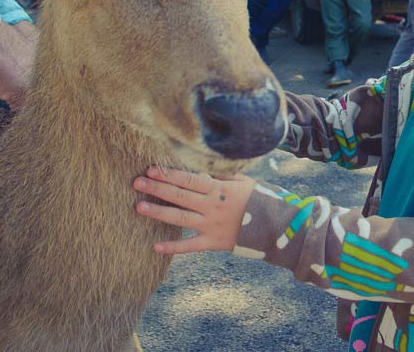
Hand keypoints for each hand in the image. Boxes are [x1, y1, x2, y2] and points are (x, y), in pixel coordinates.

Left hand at [133, 166, 255, 254]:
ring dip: (159, 212)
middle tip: (137, 182)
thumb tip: (201, 167)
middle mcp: (212, 206)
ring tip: (139, 207)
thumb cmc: (258, 199)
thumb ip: (221, 175)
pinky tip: (155, 246)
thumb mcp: (243, 181)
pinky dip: (174, 247)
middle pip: (180, 195)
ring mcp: (212, 225)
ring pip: (181, 218)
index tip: (151, 169)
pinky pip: (191, 246)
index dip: (169, 174)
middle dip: (158, 188)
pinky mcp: (214, 243)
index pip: (189, 179)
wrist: (275, 226)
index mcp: (219, 189)